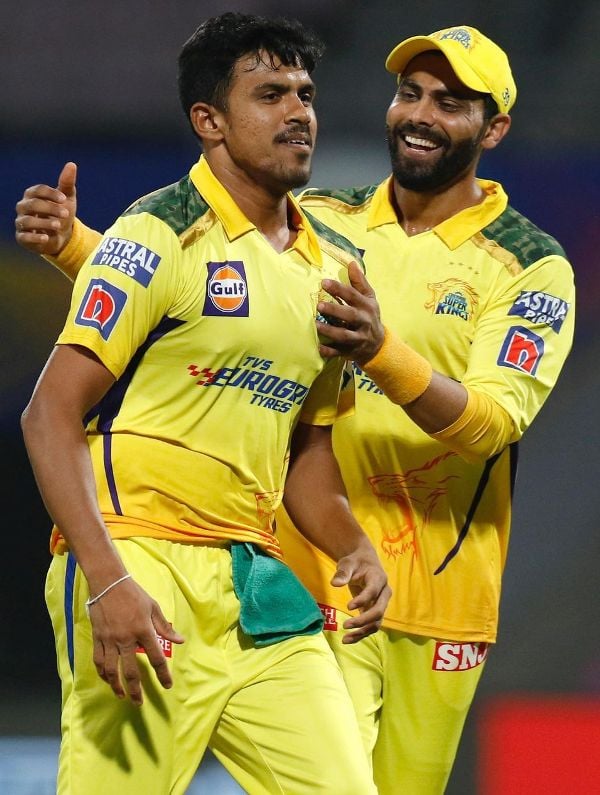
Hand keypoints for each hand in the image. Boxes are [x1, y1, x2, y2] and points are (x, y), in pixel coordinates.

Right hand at [14, 161, 77, 255]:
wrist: (62, 236)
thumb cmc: (61, 213)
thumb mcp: (67, 198)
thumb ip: (67, 183)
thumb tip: (72, 164)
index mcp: (32, 195)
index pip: (38, 190)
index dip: (50, 194)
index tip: (64, 199)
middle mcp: (23, 207)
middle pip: (33, 205)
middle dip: (50, 208)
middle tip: (66, 214)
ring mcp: (21, 222)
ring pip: (27, 221)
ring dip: (43, 223)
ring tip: (58, 225)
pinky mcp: (22, 238)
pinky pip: (24, 237)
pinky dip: (34, 238)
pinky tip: (45, 238)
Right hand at [87, 576, 183, 705]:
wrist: (108, 583)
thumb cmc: (134, 594)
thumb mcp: (153, 607)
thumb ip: (165, 628)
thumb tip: (180, 641)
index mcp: (143, 630)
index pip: (156, 657)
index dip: (162, 674)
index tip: (167, 685)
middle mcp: (126, 639)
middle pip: (131, 671)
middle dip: (136, 690)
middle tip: (139, 702)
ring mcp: (110, 640)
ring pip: (112, 671)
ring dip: (117, 686)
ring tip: (122, 696)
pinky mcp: (98, 638)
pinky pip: (99, 661)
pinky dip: (103, 674)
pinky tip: (108, 680)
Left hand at [316, 261, 384, 364]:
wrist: (378, 344)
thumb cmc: (369, 315)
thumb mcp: (369, 298)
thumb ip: (359, 282)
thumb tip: (351, 263)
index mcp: (366, 306)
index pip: (353, 295)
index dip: (338, 288)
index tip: (323, 282)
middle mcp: (363, 322)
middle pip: (350, 315)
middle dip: (335, 310)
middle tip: (318, 305)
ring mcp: (357, 338)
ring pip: (344, 335)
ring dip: (329, 331)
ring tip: (315, 325)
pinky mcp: (351, 351)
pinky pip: (339, 352)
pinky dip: (329, 351)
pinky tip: (318, 348)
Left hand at [330, 539, 390, 643]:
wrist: (365, 562)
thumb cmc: (356, 561)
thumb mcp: (347, 563)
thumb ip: (342, 573)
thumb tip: (335, 584)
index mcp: (378, 578)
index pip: (373, 592)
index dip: (362, 600)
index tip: (348, 606)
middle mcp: (384, 593)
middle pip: (378, 611)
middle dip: (363, 620)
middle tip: (345, 625)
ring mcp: (381, 604)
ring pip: (376, 622)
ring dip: (362, 632)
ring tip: (345, 639)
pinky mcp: (375, 611)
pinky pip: (371, 625)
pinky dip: (361, 634)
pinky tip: (348, 639)